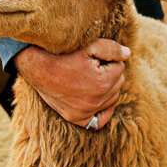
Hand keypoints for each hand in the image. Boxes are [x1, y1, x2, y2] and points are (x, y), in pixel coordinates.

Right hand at [13, 39, 129, 129]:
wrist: (39, 68)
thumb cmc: (64, 54)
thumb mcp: (91, 45)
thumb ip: (113, 49)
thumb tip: (127, 54)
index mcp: (102, 83)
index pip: (120, 67)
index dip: (108, 58)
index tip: (94, 57)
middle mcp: (96, 101)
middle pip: (118, 83)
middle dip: (109, 72)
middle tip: (91, 65)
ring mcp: (86, 112)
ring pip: (112, 98)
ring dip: (107, 87)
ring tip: (90, 77)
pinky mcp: (77, 118)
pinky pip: (100, 121)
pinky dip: (103, 111)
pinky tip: (99, 99)